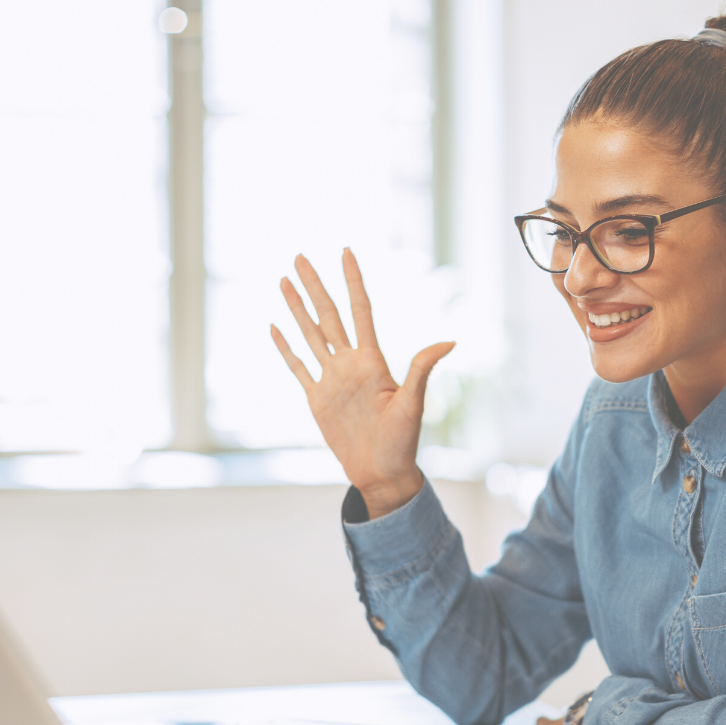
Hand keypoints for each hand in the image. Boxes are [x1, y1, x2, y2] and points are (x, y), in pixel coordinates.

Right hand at [271, 250, 454, 518]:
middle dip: (314, 286)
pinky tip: (276, 327)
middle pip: (327, 316)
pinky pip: (298, 367)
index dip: (353, 282)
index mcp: (372, 361)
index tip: (346, 252)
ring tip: (284, 280)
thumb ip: (421, 369)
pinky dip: (286, 348)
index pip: (360, 311)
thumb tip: (449, 341)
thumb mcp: (413, 405)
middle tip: (299, 256)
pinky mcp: (317, 399)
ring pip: (310, 335)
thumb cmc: (403, 442)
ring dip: (297, 308)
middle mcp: (350, 364)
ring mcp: (331, 380)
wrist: (382, 472)